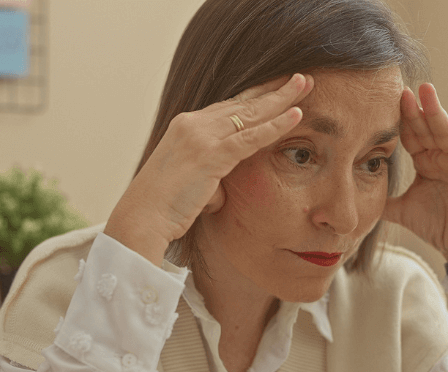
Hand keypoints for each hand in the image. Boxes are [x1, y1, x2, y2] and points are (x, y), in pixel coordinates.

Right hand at [105, 73, 314, 264]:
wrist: (141, 218)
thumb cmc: (162, 209)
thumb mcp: (188, 184)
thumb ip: (208, 179)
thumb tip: (220, 192)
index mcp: (185, 127)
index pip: (228, 107)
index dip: (256, 97)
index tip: (277, 89)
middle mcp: (192, 124)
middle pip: (242, 102)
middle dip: (273, 89)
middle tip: (300, 78)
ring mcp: (200, 137)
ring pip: (251, 113)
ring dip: (282, 98)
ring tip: (305, 84)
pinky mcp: (209, 155)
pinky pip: (250, 137)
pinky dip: (275, 125)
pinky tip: (297, 115)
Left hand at [384, 83, 447, 260]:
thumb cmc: (439, 226)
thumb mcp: (403, 211)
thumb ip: (384, 201)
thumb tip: (355, 198)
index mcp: (425, 163)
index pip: (410, 137)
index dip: (399, 121)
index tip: (384, 101)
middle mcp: (441, 158)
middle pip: (425, 129)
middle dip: (413, 110)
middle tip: (401, 89)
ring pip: (444, 133)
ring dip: (436, 111)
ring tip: (427, 90)